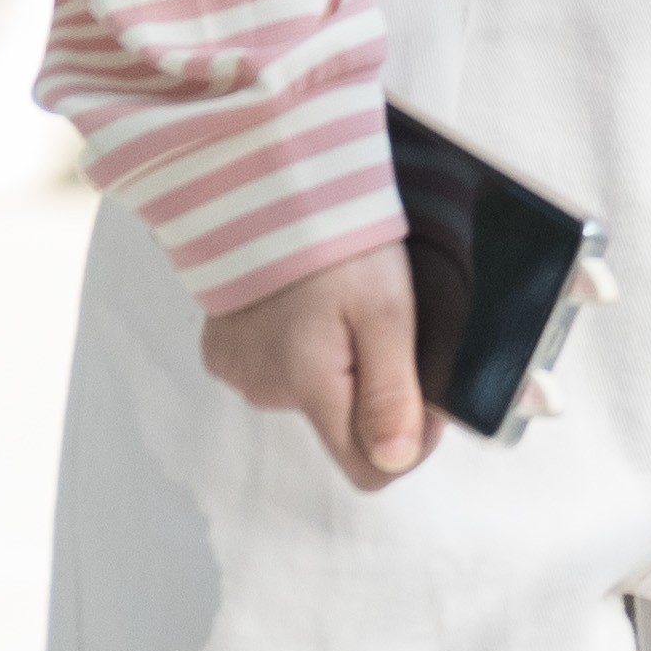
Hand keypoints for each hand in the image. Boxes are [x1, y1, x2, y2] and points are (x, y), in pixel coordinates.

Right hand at [199, 246, 434, 492]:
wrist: (261, 181)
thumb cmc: (328, 236)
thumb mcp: (384, 309)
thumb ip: (391, 390)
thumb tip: (398, 460)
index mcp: (310, 387)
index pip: (367, 468)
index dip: (408, 442)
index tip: (427, 393)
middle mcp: (268, 391)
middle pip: (341, 423)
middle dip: (373, 385)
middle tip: (383, 320)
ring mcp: (241, 372)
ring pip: (310, 391)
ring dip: (335, 359)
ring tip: (340, 298)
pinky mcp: (223, 350)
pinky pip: (274, 366)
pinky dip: (296, 342)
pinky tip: (302, 299)